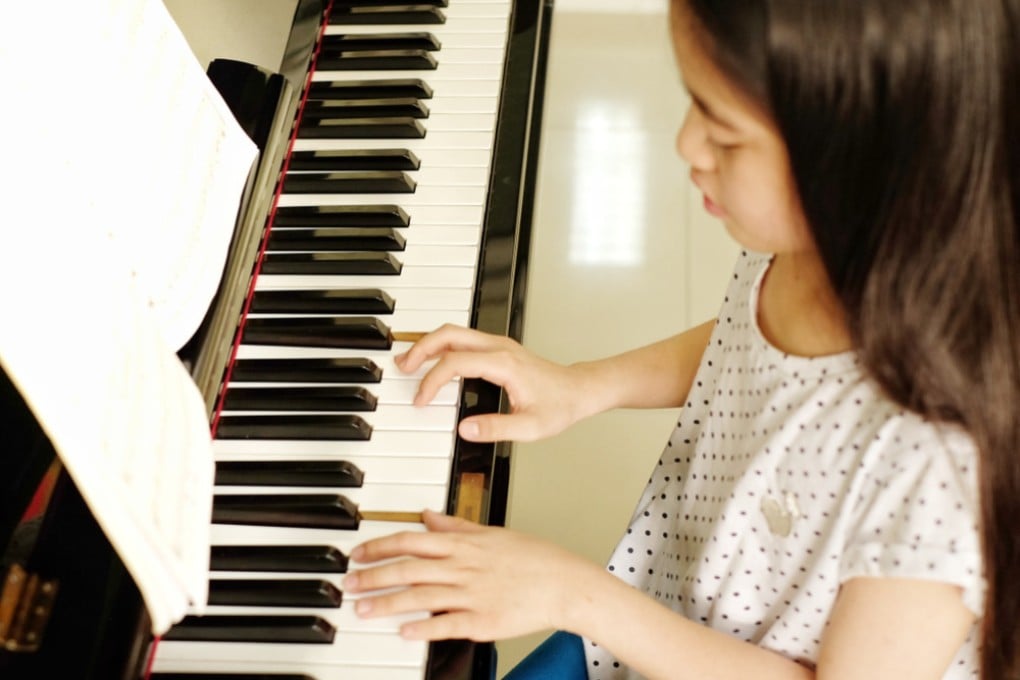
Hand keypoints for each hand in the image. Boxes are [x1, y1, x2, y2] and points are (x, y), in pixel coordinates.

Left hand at [342, 510, 597, 641]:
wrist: (563, 583)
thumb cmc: (531, 558)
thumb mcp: (491, 533)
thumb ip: (455, 525)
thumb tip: (428, 515)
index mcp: (463, 543)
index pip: (411, 540)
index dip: (380, 546)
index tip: (358, 554)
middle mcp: (463, 567)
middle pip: (408, 568)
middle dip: (373, 576)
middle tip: (348, 583)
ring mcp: (471, 594)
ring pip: (420, 596)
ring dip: (386, 603)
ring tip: (362, 609)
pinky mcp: (482, 621)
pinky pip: (446, 624)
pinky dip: (423, 627)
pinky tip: (402, 631)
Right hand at [395, 324, 588, 441]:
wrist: (579, 390)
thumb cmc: (559, 406)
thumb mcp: (531, 427)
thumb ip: (497, 429)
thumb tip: (464, 429)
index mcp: (504, 364)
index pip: (455, 362)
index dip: (432, 381)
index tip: (421, 400)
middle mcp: (499, 347)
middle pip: (449, 334)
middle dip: (420, 348)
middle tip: (402, 367)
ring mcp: (498, 345)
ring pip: (454, 332)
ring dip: (428, 344)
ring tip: (409, 362)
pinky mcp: (498, 349)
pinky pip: (462, 340)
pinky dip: (441, 347)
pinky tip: (432, 361)